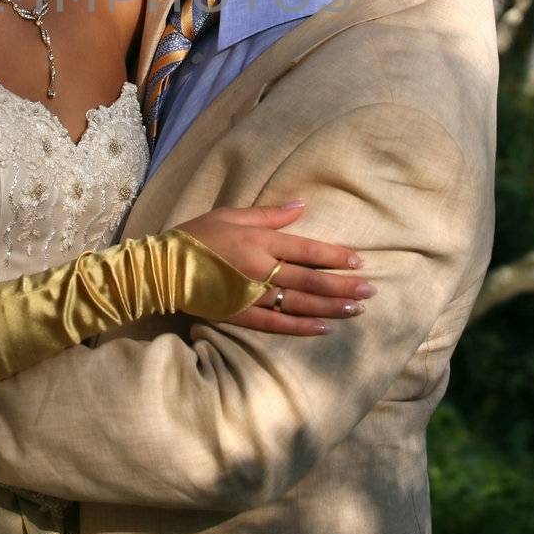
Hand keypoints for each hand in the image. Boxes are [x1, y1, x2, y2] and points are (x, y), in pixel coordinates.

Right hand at [177, 203, 371, 336]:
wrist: (162, 266)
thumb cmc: (197, 234)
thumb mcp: (231, 214)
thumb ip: (269, 215)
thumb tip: (302, 206)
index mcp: (258, 241)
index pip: (306, 250)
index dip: (334, 256)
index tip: (359, 262)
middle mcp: (259, 269)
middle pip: (309, 279)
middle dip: (342, 286)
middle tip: (370, 291)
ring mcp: (251, 294)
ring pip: (299, 303)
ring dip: (330, 307)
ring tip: (357, 310)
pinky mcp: (240, 315)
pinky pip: (276, 323)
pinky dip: (301, 326)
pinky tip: (324, 327)